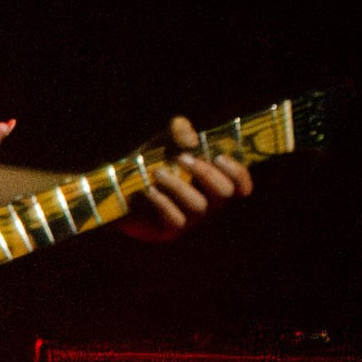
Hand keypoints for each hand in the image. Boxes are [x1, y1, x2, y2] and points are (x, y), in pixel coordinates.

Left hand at [122, 114, 251, 238]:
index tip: (219, 157)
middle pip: (224, 193)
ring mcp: (191, 219)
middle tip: (182, 158)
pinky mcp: (171, 230)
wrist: (120, 187)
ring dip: (179, 185)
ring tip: (158, 172)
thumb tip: (191, 139)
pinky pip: (176, 220)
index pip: (241, 186)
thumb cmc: (152, 161)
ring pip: (199, 205)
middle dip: (205, 173)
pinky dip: (163, 202)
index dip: (239, 174)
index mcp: (214, 182)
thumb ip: (179, 131)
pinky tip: (149, 189)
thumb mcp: (164, 141)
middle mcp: (208, 202)